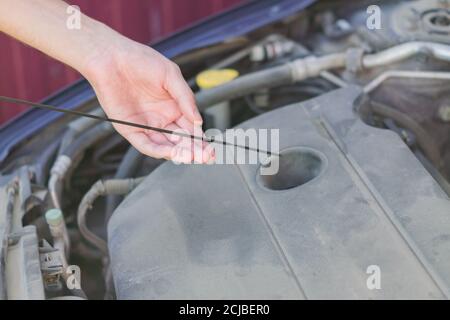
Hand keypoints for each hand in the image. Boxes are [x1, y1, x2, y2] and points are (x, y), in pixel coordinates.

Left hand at [84, 39, 213, 162]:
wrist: (111, 56)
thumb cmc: (140, 60)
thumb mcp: (170, 75)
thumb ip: (186, 97)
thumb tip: (198, 120)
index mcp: (173, 107)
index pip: (190, 128)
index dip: (200, 139)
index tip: (210, 148)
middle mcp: (161, 119)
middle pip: (180, 140)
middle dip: (193, 150)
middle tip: (206, 157)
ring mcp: (145, 125)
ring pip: (164, 145)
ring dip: (178, 153)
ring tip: (191, 156)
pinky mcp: (129, 128)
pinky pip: (145, 144)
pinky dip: (157, 150)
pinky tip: (170, 153)